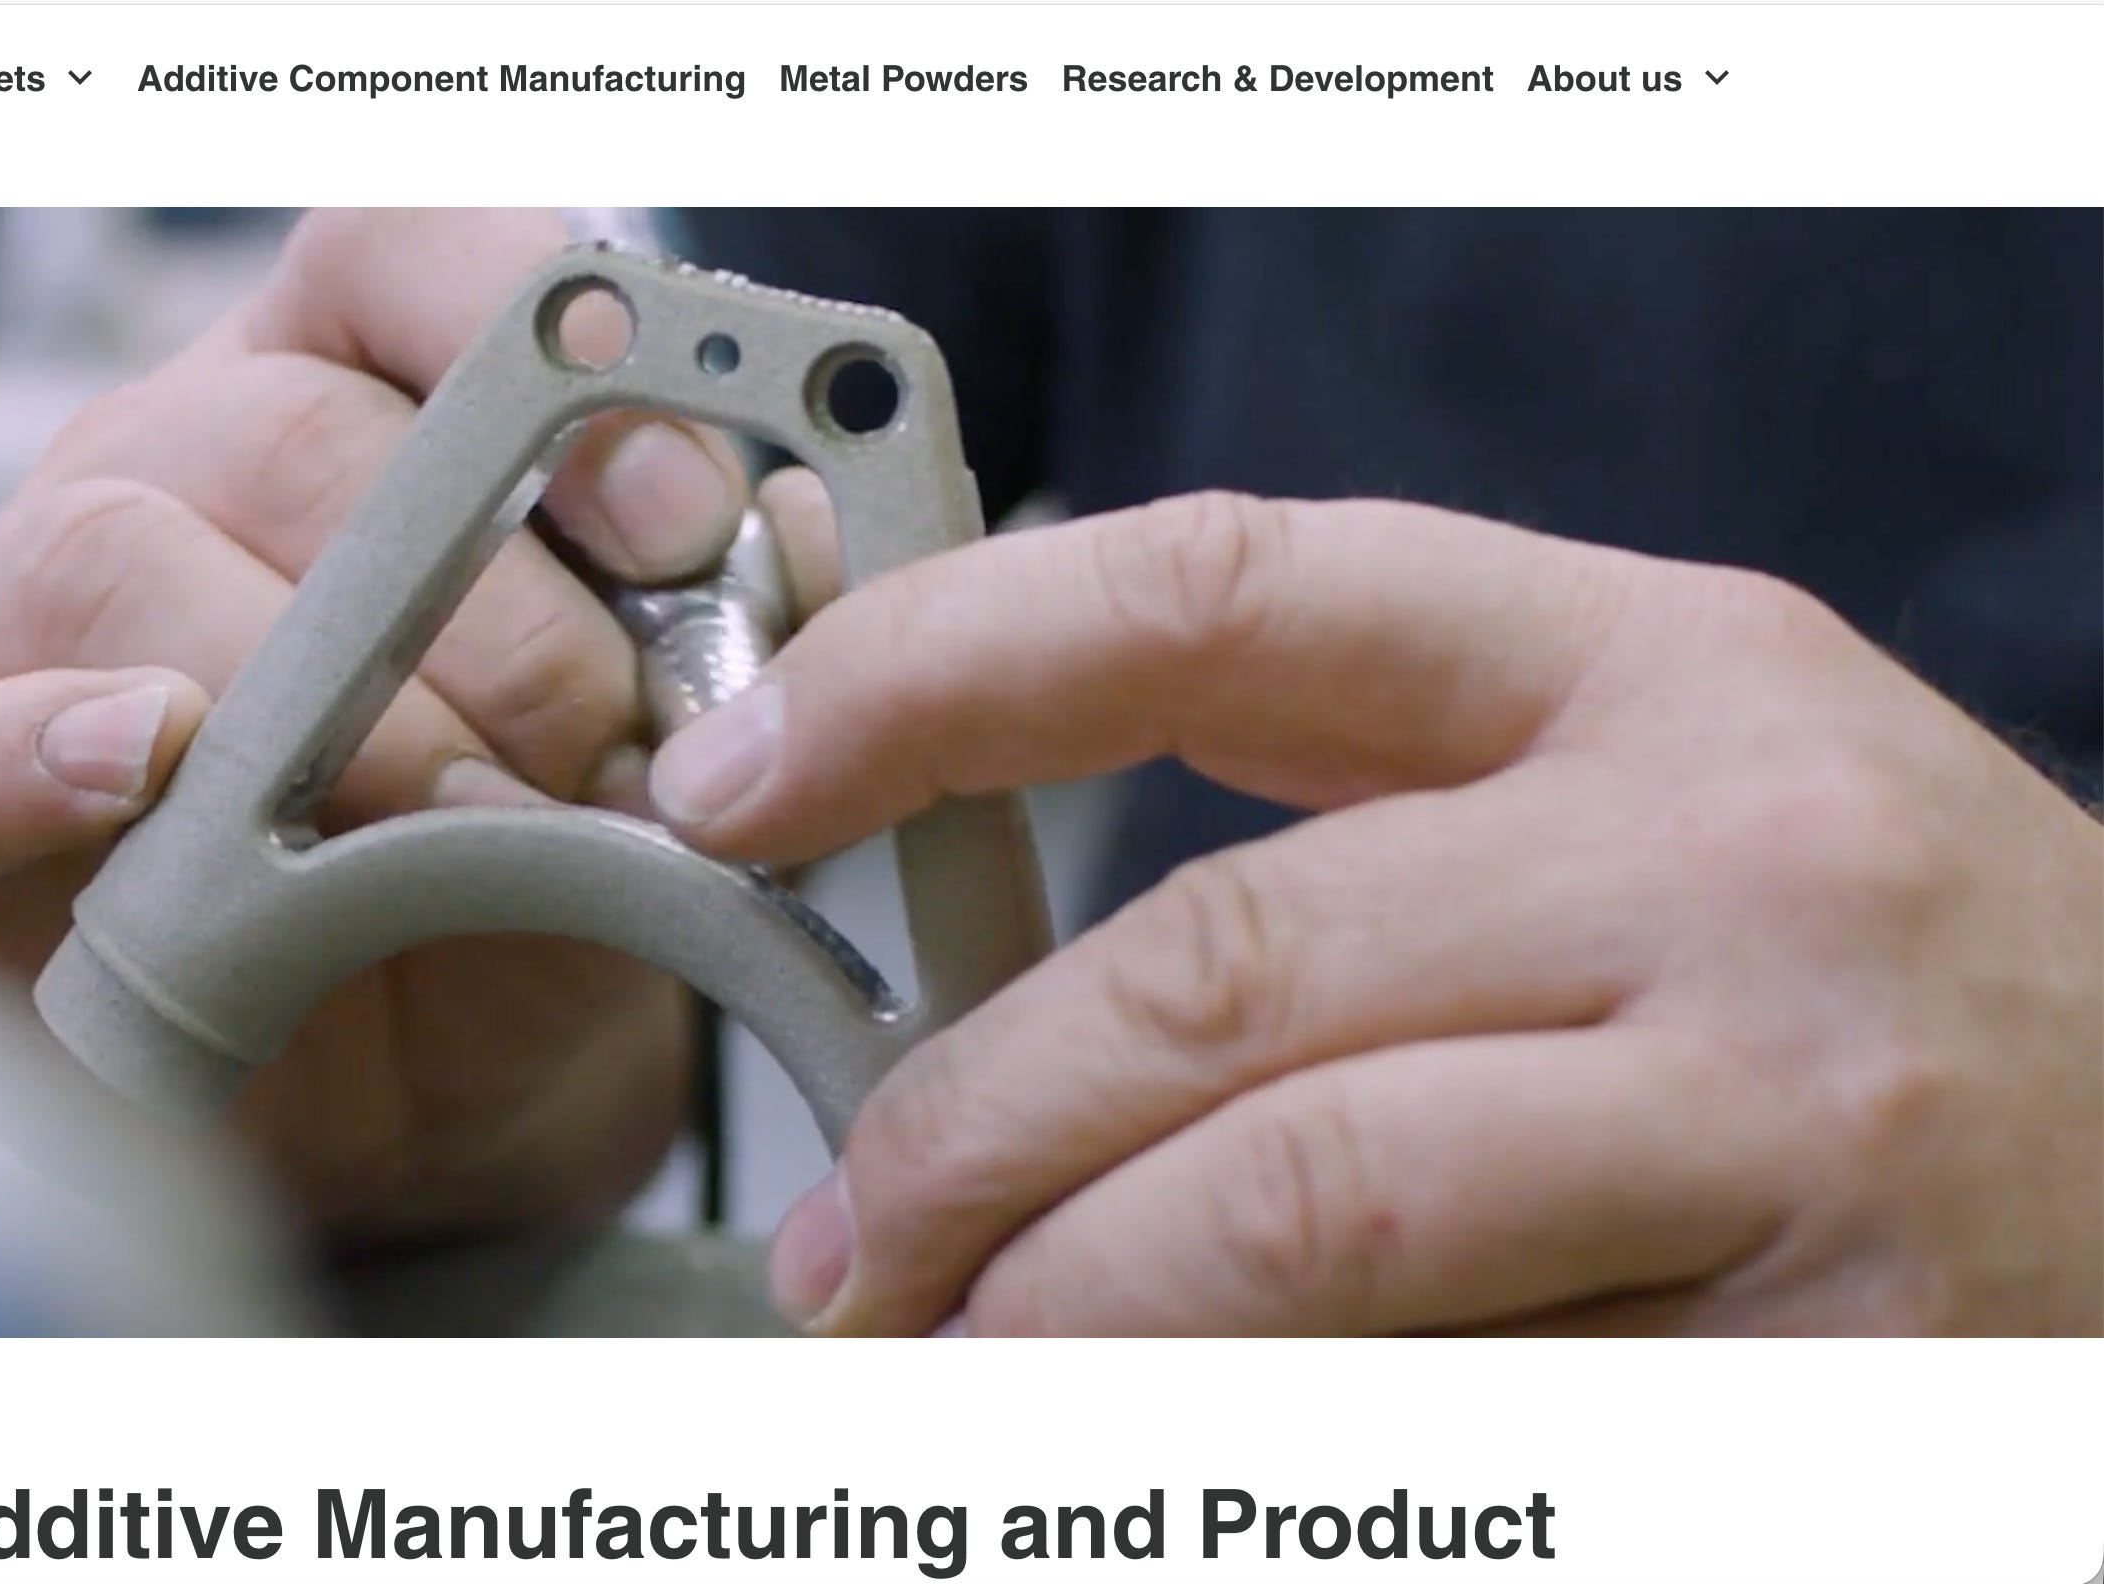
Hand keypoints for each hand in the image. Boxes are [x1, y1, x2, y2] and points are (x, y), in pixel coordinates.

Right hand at [0, 209, 822, 1249]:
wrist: (425, 1129)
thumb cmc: (526, 889)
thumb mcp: (658, 753)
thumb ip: (727, 631)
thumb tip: (798, 539)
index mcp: (354, 395)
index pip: (411, 257)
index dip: (547, 351)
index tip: (683, 515)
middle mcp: (175, 465)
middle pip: (303, 442)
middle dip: (500, 615)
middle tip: (616, 757)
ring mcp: (26, 623)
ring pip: (124, 567)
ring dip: (332, 714)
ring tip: (472, 832)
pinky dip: (15, 757)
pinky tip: (139, 771)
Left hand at [651, 492, 2103, 1334]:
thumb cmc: (1884, 974)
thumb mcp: (1669, 785)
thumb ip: (1362, 788)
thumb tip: (976, 846)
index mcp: (1656, 673)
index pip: (1217, 589)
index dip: (930, 674)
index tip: (734, 777)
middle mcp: (1733, 873)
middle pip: (1216, 977)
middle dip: (966, 1140)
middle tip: (849, 1248)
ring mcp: (1800, 1134)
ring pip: (1299, 1233)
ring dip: (1066, 1335)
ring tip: (968, 1387)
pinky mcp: (1833, 1392)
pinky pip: (1448, 1435)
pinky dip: (1255, 1468)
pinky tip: (1181, 1474)